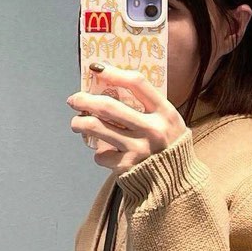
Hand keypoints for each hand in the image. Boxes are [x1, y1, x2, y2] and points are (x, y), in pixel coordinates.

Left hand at [66, 64, 186, 174]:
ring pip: (97, 128)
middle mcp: (153, 129)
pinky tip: (104, 152)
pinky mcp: (128, 166)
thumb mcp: (168, 121)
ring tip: (76, 123)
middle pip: (109, 106)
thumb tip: (110, 88)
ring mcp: (139, 149)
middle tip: (74, 99)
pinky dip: (98, 152)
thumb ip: (147, 107)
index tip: (96, 69)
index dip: (114, 73)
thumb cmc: (168, 145)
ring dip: (80, 123)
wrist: (176, 181)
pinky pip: (101, 154)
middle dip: (85, 100)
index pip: (137, 83)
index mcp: (166, 112)